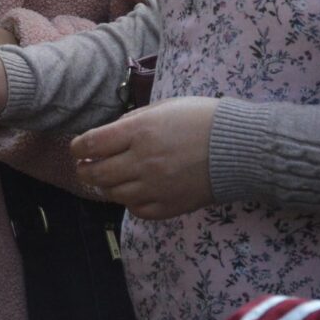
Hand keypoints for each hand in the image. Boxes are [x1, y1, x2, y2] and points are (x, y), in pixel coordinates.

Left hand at [72, 96, 218, 219]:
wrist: (241, 148)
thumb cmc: (202, 119)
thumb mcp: (163, 108)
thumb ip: (132, 121)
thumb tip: (109, 135)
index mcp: (139, 131)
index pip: (91, 144)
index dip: (78, 148)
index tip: (78, 150)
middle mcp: (143, 161)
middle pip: (96, 174)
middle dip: (85, 171)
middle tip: (85, 168)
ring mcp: (156, 186)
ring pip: (114, 194)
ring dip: (107, 186)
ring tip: (109, 179)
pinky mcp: (170, 206)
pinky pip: (138, 211)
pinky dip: (130, 203)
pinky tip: (133, 193)